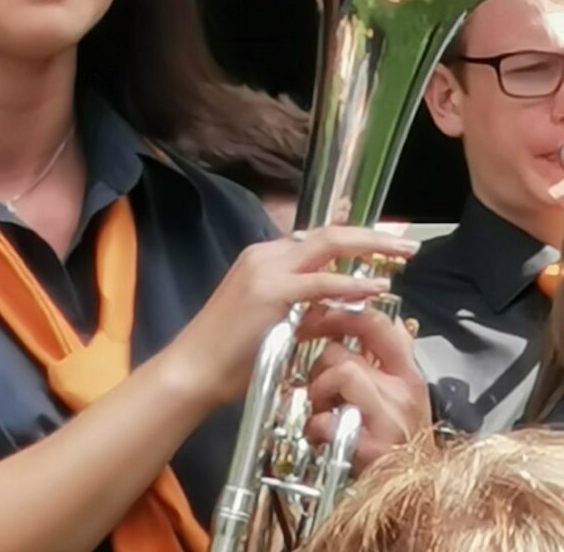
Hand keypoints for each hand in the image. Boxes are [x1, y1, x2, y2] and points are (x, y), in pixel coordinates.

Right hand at [172, 227, 418, 407]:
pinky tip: (378, 287)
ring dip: (370, 247)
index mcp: (263, 258)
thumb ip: (304, 308)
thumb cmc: (230, 354)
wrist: (195, 368)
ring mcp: (266, 269)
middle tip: (406, 242)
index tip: (385, 241)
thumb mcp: (274, 322)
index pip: (316, 239)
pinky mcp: (270, 291)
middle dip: (372, 235)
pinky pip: (320, 282)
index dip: (354, 237)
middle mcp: (265, 255)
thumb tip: (337, 308)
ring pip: (327, 245)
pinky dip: (352, 283)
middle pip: (328, 233)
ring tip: (404, 253)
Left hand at [300, 306, 430, 470]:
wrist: (420, 496)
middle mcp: (404, 391)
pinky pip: (329, 419)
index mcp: (408, 374)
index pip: (377, 324)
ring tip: (325, 413)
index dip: (341, 315)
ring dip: (318, 395)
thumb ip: (380, 359)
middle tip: (320, 388)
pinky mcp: (374, 447)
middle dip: (320, 369)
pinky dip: (316, 426)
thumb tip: (355, 321)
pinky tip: (322, 434)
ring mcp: (390, 418)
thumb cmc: (398, 443)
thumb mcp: (397, 395)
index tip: (318, 318)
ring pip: (338, 375)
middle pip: (343, 353)